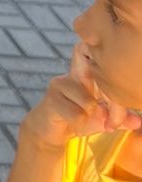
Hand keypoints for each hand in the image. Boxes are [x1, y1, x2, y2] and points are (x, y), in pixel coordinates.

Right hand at [22, 44, 141, 151]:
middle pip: (92, 70)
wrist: (48, 130)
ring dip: (93, 116)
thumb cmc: (77, 117)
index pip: (91, 50)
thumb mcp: (103, 117)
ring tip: (89, 119)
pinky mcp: (51, 100)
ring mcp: (60, 84)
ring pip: (89, 102)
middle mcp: (72, 73)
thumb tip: (139, 121)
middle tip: (110, 116)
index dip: (101, 56)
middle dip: (109, 98)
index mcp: (85, 72)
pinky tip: (74, 122)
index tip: (115, 75)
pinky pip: (78, 114)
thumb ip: (120, 118)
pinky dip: (81, 123)